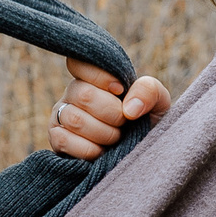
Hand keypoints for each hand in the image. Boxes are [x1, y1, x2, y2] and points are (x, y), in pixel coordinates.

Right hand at [48, 58, 171, 161]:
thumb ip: (148, 90)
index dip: (101, 76)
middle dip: (112, 113)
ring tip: (116, 138)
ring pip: (75, 119)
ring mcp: (62, 116)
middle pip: (84, 94)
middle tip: (124, 122)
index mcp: (94, 78)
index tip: (120, 90)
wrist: (144, 154)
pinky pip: (64, 140)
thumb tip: (129, 108)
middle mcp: (73, 93)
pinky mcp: (57, 139)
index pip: (79, 62)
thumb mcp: (158, 101)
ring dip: (104, 133)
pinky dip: (89, 150)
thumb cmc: (148, 122)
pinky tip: (101, 152)